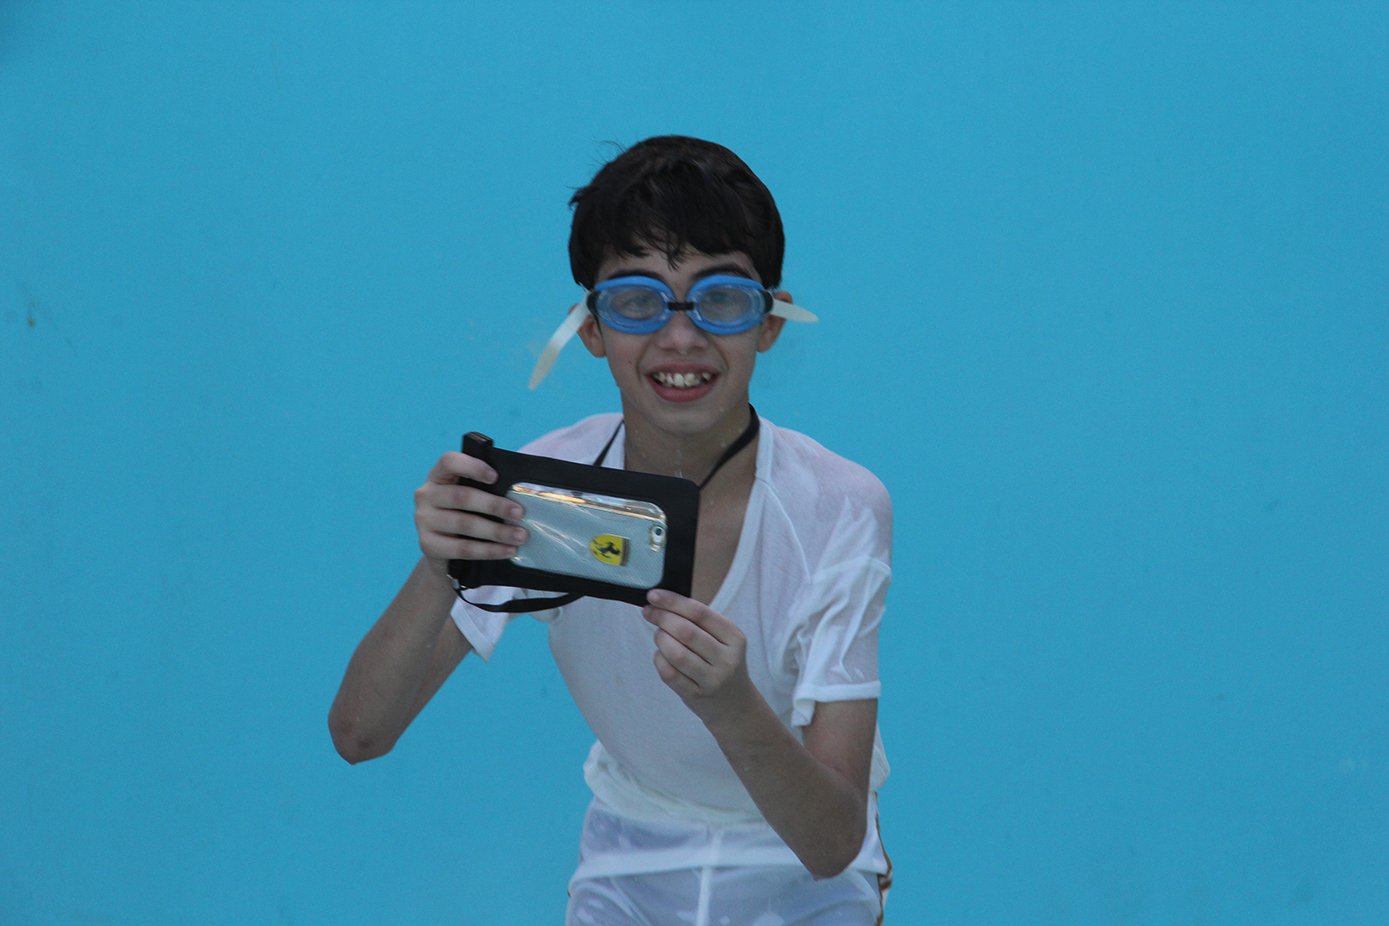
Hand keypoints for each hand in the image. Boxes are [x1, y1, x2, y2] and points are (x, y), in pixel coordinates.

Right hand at [413, 452, 527, 578]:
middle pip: (462, 496)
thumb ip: (486, 491)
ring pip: (465, 524)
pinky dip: (489, 550)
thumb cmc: (464, 515)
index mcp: (439, 476)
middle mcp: (427, 495)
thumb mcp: (471, 499)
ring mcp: (424, 520)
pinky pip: (463, 548)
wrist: (444, 552)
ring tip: (520, 536)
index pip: (449, 462)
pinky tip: (507, 550)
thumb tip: (518, 498)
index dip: (472, 467)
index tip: (495, 477)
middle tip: (519, 513)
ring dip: (497, 531)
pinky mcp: (428, 544)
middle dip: (495, 505)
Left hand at [642, 589, 753, 725]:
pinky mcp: (696, 695)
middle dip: (662, 618)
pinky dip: (659, 660)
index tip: (653, 595)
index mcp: (734, 638)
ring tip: (659, 635)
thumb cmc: (722, 664)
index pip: (700, 613)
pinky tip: (661, 655)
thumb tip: (662, 602)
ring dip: (660, 639)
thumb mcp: (723, 641)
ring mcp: (712, 679)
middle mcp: (727, 659)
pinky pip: (669, 673)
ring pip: (676, 653)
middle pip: (686, 632)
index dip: (673, 602)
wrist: (735, 706)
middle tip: (649, 612)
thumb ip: (699, 623)